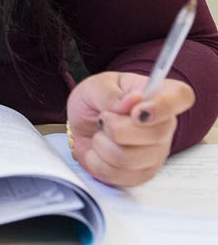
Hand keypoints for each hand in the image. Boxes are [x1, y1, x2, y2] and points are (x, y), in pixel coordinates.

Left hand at [66, 71, 195, 186]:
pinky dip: (95, 161)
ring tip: (100, 134)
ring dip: (101, 144)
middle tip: (103, 118)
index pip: (181, 96)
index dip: (163, 106)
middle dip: (115, 127)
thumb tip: (132, 101)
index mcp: (159, 95)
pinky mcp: (141, 175)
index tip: (137, 111)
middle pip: (155, 134)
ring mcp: (156, 154)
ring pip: (128, 158)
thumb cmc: (94, 100)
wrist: (79, 123)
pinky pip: (116, 175)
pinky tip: (97, 151)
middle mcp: (164, 126)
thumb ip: (110, 93)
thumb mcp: (94, 86)